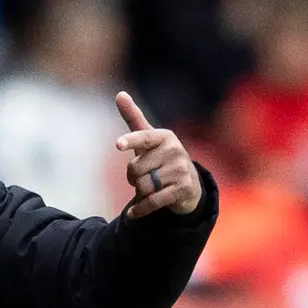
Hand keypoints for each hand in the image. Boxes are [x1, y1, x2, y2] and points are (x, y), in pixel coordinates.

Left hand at [114, 92, 201, 218]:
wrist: (189, 184)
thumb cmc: (162, 157)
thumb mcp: (149, 139)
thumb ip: (133, 118)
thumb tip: (120, 94)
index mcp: (164, 136)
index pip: (143, 137)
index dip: (130, 141)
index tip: (118, 145)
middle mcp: (175, 151)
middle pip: (136, 169)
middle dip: (132, 177)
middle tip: (140, 177)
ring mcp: (181, 171)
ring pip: (144, 186)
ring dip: (139, 192)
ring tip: (147, 188)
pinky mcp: (183, 190)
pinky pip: (153, 201)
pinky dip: (140, 209)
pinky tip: (132, 213)